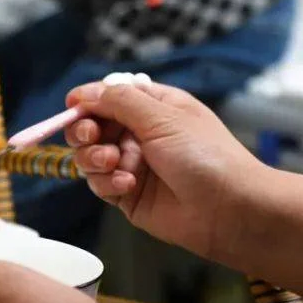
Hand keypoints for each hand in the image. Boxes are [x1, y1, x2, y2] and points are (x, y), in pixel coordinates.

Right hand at [64, 81, 269, 258]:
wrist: (229, 209)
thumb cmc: (206, 156)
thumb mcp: (162, 117)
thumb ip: (119, 101)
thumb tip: (83, 93)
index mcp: (153, 107)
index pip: (109, 96)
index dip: (88, 101)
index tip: (73, 106)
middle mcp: (140, 134)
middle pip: (92, 126)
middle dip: (85, 131)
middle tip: (91, 137)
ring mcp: (133, 165)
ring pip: (90, 157)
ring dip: (95, 158)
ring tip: (115, 164)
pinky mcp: (128, 195)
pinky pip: (100, 184)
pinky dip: (107, 182)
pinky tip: (128, 184)